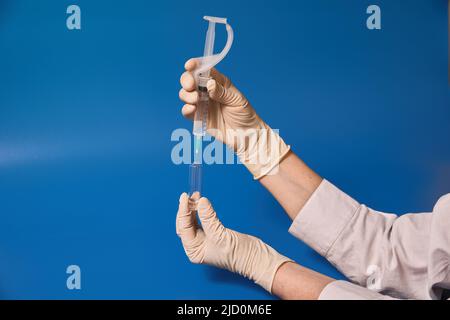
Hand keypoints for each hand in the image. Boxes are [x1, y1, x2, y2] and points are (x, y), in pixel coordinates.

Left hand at [176, 192, 291, 291]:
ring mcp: (204, 240)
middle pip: (186, 224)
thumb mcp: (220, 235)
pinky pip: (202, 220)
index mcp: (194, 251)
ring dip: (193, 209)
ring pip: (193, 221)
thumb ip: (208, 218)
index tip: (184, 197)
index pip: (184, 228)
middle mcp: (197, 246)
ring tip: (196, 196)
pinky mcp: (213, 234)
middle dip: (187, 209)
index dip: (183, 211)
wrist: (255, 258)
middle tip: (190, 195)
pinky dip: (201, 212)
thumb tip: (200, 201)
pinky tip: (201, 203)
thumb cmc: (238, 253)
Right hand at [179, 59, 289, 178]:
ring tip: (195, 99)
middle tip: (191, 85)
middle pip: (190, 80)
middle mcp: (208, 92)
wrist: (246, 136)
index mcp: (219, 82)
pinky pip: (187, 111)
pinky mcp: (199, 118)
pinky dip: (186, 109)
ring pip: (185, 95)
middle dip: (186, 80)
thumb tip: (208, 84)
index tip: (189, 65)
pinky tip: (191, 109)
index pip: (204, 70)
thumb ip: (222, 92)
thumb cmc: (245, 115)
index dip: (195, 65)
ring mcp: (202, 105)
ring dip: (186, 95)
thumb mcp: (236, 100)